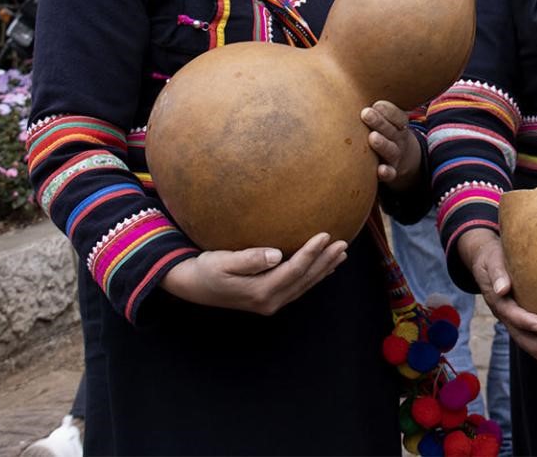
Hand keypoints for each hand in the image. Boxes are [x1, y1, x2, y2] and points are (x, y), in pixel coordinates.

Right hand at [160, 232, 347, 313]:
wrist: (193, 286)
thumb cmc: (207, 269)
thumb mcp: (222, 262)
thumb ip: (249, 259)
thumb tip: (276, 255)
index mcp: (260, 292)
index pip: (293, 271)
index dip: (311, 253)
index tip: (325, 235)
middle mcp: (269, 301)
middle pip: (304, 280)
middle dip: (325, 261)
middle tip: (343, 243)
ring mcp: (271, 302)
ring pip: (304, 284)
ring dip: (324, 269)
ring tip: (341, 253)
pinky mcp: (269, 298)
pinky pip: (297, 286)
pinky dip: (313, 276)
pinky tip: (324, 267)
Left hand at [363, 101, 421, 191]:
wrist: (401, 158)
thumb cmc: (381, 131)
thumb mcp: (381, 117)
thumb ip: (369, 107)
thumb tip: (336, 87)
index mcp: (397, 124)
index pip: (398, 116)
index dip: (388, 110)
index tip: (376, 104)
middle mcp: (398, 139)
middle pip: (392, 130)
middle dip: (380, 122)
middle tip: (366, 114)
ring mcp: (395, 156)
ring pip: (392, 150)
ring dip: (383, 144)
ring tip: (372, 137)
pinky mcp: (391, 172)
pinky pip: (391, 174)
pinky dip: (387, 172)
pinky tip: (380, 170)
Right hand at [458, 228, 536, 370]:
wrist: (487, 262)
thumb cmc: (494, 258)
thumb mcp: (492, 260)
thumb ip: (498, 273)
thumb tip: (503, 288)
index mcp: (497, 300)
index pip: (510, 312)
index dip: (523, 320)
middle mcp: (505, 315)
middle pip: (520, 336)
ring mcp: (513, 321)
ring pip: (528, 342)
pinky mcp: (522, 322)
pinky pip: (535, 339)